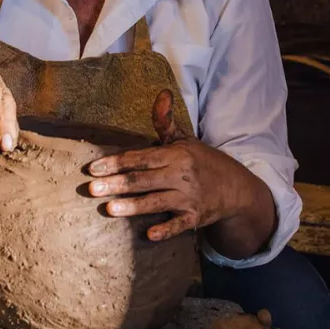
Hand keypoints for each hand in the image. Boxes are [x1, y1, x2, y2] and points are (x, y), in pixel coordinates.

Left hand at [86, 90, 272, 251]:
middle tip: (92, 189)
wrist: (237, 188)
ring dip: (133, 206)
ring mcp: (189, 198)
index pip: (142, 158)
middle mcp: (181, 175)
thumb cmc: (203, 162)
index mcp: (176, 155)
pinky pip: (179, 225)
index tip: (93, 168)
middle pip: (143, 180)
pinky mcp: (195, 218)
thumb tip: (161, 93)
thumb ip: (165, 121)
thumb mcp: (185, 140)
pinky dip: (166, 230)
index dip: (117, 162)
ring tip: (110, 210)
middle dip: (117, 184)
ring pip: (156, 202)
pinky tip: (149, 235)